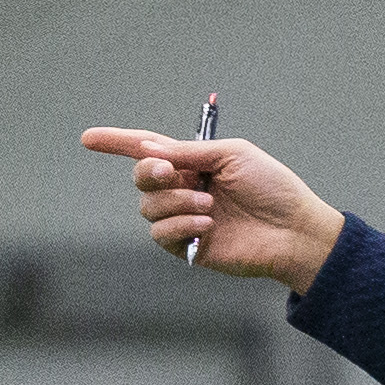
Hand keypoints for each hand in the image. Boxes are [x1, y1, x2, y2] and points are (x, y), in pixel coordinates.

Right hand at [77, 125, 343, 289]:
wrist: (296, 231)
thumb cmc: (274, 189)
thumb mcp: (232, 155)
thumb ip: (189, 151)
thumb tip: (149, 149)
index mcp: (194, 163)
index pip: (146, 150)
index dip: (116, 143)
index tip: (88, 138)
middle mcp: (184, 190)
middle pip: (141, 177)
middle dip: (150, 172)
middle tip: (174, 171)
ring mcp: (185, 219)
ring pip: (148, 206)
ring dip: (175, 201)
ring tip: (210, 206)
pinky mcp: (189, 246)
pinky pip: (160, 233)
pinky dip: (180, 224)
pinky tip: (208, 225)